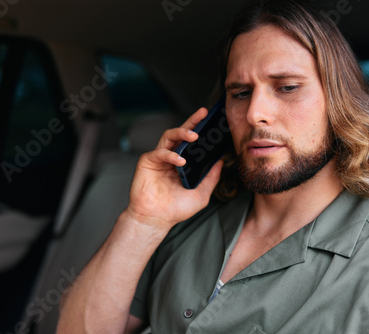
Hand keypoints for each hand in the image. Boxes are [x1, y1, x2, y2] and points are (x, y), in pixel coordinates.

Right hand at [125, 107, 223, 230]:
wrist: (156, 219)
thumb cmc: (175, 209)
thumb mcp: (201, 194)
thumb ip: (211, 178)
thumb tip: (221, 162)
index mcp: (182, 163)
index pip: (192, 142)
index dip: (201, 129)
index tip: (213, 121)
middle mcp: (171, 157)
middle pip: (181, 133)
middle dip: (192, 121)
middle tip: (203, 113)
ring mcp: (159, 158)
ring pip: (169, 136)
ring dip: (182, 132)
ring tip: (194, 136)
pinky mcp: (147, 162)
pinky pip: (159, 152)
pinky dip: (171, 154)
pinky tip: (180, 161)